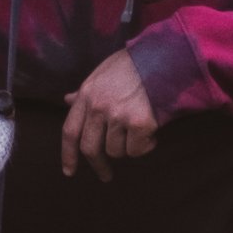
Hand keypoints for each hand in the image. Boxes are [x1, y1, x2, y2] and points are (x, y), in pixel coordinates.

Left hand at [62, 50, 155, 179]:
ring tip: (139, 132)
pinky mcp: (139, 123)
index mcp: (87, 94)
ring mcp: (118, 116)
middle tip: (106, 175)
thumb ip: (86, 91)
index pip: (70, 131)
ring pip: (115, 151)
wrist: (165, 56)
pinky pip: (136, 150)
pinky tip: (152, 132)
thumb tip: (68, 100)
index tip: (69, 171)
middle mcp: (98, 106)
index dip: (68, 154)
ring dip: (128, 148)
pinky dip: (145, 146)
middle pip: (90, 148)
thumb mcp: (103, 72)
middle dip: (98, 166)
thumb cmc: (135, 64)